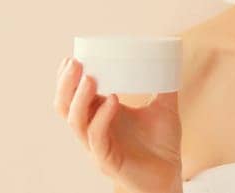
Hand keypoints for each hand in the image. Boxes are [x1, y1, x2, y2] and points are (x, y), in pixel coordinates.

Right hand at [53, 57, 181, 192]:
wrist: (170, 177)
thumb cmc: (161, 145)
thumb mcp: (163, 108)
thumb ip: (163, 86)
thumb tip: (169, 60)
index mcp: (98, 116)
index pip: (71, 97)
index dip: (65, 79)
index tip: (70, 58)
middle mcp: (92, 130)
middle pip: (64, 107)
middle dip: (66, 84)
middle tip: (75, 63)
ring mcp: (97, 147)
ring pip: (75, 122)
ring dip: (79, 98)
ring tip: (89, 78)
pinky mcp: (107, 161)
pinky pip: (96, 138)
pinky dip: (101, 118)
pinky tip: (113, 100)